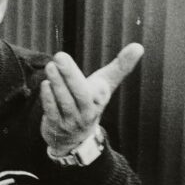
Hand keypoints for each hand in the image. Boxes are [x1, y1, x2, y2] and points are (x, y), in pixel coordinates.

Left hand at [40, 42, 143, 156]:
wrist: (75, 138)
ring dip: (57, 84)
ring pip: (65, 103)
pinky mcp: (56, 127)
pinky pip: (52, 112)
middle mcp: (87, 113)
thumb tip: (139, 46)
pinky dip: (48, 99)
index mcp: (100, 100)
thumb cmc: (90, 102)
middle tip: (59, 56)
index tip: (99, 58)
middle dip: (70, 75)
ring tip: (51, 66)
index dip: (99, 75)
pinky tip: (45, 84)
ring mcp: (71, 121)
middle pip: (80, 94)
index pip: (101, 87)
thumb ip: (120, 66)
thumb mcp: (105, 85)